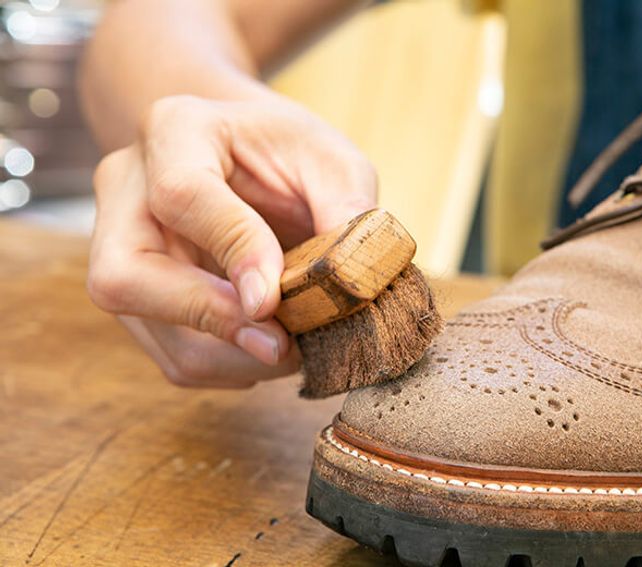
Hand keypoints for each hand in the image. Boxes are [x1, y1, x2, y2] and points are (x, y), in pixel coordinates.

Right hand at [88, 95, 376, 387]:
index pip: (181, 195)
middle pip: (124, 275)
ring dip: (230, 356)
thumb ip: (343, 209)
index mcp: (176, 130)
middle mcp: (128, 187)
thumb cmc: (292, 155)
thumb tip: (345, 283)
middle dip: (210, 320)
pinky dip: (229, 365)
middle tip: (282, 343)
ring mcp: (118, 245)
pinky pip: (172, 356)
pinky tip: (270, 344)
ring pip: (149, 328)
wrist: (250, 158)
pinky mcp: (137, 295)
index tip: (275, 299)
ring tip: (293, 347)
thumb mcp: (331, 161)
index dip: (232, 252)